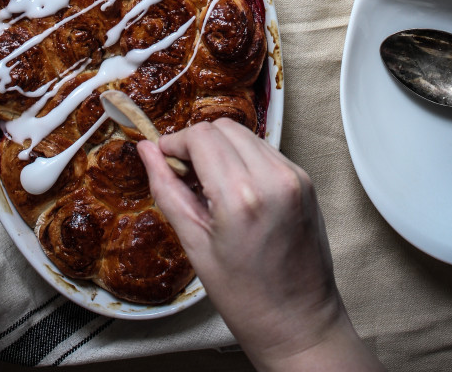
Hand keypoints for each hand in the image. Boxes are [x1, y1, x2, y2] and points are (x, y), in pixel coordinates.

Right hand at [138, 120, 383, 371]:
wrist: (300, 323)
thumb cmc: (247, 297)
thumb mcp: (195, 245)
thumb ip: (167, 190)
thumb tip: (146, 151)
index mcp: (242, 196)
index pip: (201, 136)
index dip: (175, 143)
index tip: (163, 158)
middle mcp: (273, 178)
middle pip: (223, 128)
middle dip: (197, 143)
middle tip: (184, 175)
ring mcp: (294, 177)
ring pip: (245, 135)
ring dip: (221, 149)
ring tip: (210, 186)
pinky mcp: (305, 180)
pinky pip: (266, 151)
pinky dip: (244, 159)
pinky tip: (235, 191)